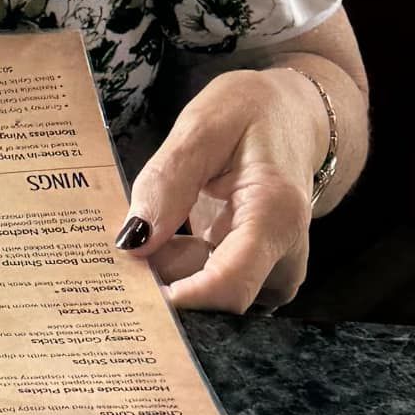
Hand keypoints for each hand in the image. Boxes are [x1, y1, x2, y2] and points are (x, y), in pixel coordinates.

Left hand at [113, 69, 322, 313]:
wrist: (294, 119)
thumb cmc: (252, 113)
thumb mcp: (202, 126)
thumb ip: (167, 181)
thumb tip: (133, 241)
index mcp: (276, 215)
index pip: (228, 287)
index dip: (179, 301)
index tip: (132, 295)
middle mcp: (284, 257)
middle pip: (213, 298)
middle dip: (162, 280)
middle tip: (120, 247)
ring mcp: (275, 273)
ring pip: (206, 295)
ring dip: (166, 269)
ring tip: (150, 223)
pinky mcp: (261, 278)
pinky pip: (210, 287)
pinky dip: (178, 267)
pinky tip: (166, 234)